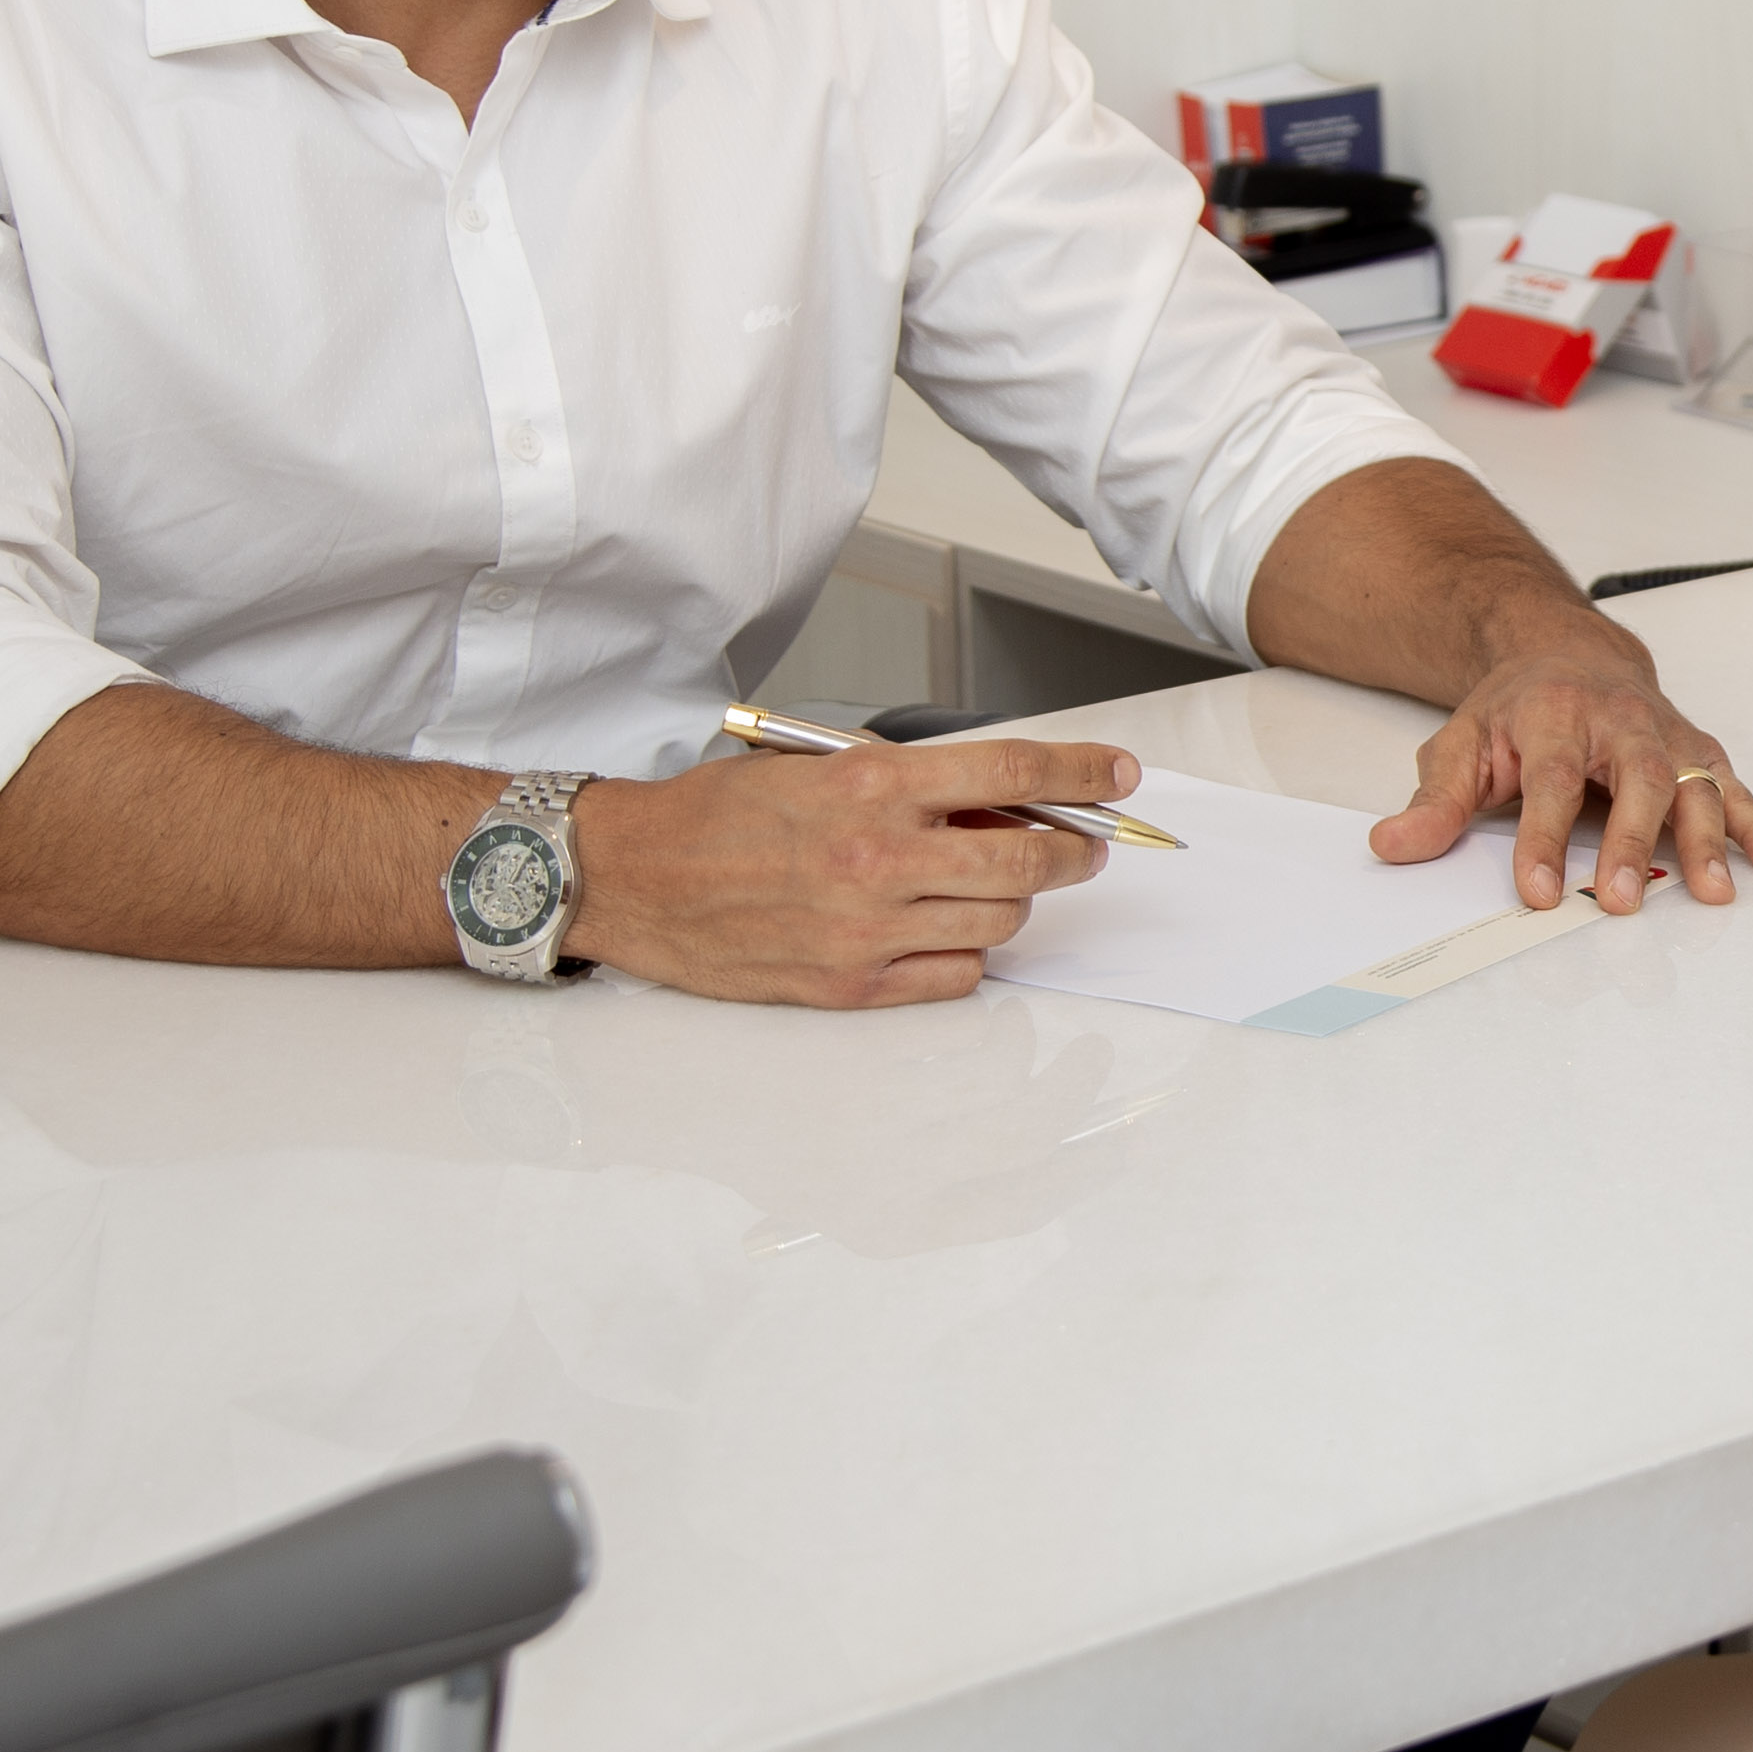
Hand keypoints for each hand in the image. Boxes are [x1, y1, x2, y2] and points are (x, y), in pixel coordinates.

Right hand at [565, 736, 1135, 1008]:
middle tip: (1083, 843)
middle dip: (1073, 848)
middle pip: (1027, 857)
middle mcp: (877, 857)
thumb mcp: (816, 767)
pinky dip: (970, 953)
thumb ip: (907, 782)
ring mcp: (867, 928)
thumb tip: (998, 798)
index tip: (1119, 775)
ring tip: (999, 883)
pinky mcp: (850, 984)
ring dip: (1017, 899)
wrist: (632, 877)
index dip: (1083, 771)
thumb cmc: (715, 817)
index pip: (1012, 769)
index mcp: (869, 786)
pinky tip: (949, 931)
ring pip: (1001, 920)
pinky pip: (956, 976)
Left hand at [1371, 637, 1752, 912]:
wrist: (1568, 653)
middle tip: (1618, 898)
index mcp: (1555, 715)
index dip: (1543, 838)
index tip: (1536, 890)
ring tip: (1713, 891)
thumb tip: (1393, 846)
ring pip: (1693, 782)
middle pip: (1635, 778)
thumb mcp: (1463, 744)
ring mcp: (1665, 735)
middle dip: (1631, 841)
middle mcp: (1620, 721)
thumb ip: (1436, 802)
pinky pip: (1733, 788)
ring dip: (1708, 839)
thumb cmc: (1519, 707)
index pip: (1551, 779)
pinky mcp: (1696, 751)